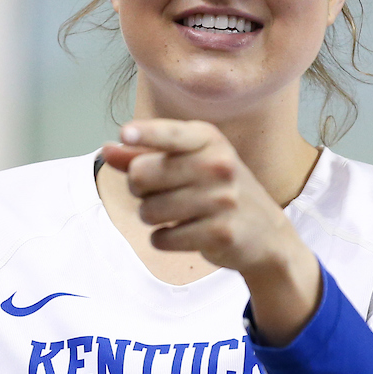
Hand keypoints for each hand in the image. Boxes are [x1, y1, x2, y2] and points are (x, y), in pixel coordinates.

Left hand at [101, 120, 321, 345]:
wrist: (266, 234)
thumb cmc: (217, 191)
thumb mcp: (189, 164)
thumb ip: (145, 155)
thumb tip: (106, 150)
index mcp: (209, 139)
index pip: (170, 134)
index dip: (145, 134)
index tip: (126, 134)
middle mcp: (218, 164)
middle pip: (141, 175)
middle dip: (139, 190)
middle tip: (157, 194)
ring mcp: (222, 200)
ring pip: (148, 210)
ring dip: (150, 217)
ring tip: (173, 214)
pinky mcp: (219, 233)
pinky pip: (162, 239)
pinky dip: (163, 240)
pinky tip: (182, 234)